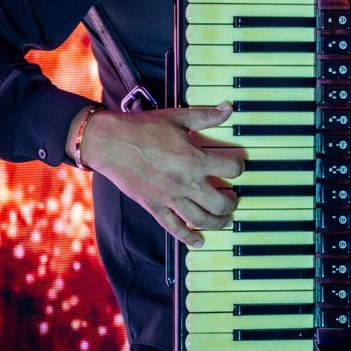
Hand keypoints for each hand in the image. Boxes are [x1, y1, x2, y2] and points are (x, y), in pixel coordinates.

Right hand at [74, 103, 241, 249]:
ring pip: (202, 220)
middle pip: (221, 202)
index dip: (239, 166)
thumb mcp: (178, 118)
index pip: (231, 169)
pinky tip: (198, 242)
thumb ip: (205, 117)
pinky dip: (189, 238)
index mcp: (195, 160)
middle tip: (233, 198)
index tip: (237, 165)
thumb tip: (227, 108)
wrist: (111, 142)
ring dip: (218, 222)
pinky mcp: (155, 207)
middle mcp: (186, 183)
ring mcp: (170, 198)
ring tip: (225, 219)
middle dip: (232, 202)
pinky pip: (174, 228)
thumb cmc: (143, 128)